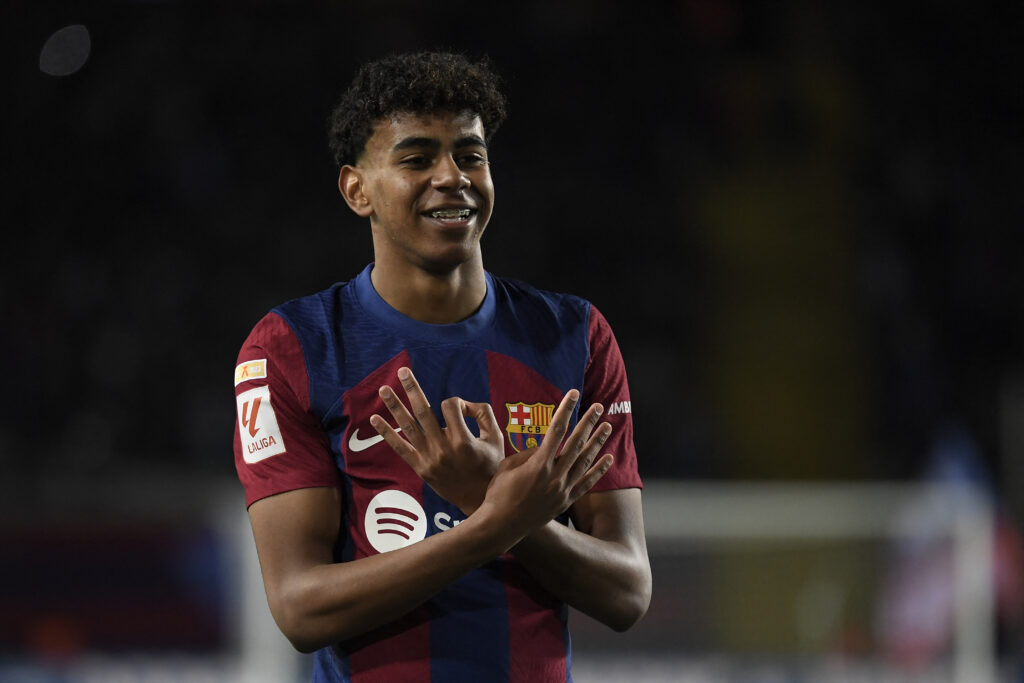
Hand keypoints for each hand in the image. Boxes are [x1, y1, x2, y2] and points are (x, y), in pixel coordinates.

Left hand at [370, 367, 503, 512]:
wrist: (479, 499)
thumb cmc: (490, 466)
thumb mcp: (496, 438)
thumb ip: (483, 413)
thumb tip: (462, 404)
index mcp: (464, 439)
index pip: (451, 406)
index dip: (456, 403)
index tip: (462, 411)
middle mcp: (443, 448)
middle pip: (423, 411)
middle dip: (412, 389)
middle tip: (402, 371)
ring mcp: (429, 459)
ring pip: (408, 427)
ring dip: (395, 406)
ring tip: (384, 389)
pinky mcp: (420, 468)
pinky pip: (399, 448)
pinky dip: (386, 434)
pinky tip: (374, 420)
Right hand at [478, 389, 613, 547]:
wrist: (501, 526)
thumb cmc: (498, 494)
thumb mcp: (508, 467)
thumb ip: (528, 454)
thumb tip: (544, 447)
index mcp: (538, 464)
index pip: (556, 429)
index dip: (565, 409)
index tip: (573, 394)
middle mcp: (554, 476)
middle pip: (576, 443)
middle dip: (588, 422)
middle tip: (598, 406)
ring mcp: (562, 490)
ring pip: (585, 461)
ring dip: (597, 442)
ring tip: (607, 426)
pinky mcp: (565, 502)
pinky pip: (587, 483)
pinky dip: (599, 470)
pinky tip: (608, 458)